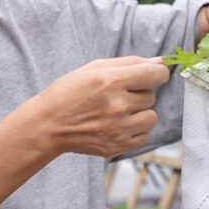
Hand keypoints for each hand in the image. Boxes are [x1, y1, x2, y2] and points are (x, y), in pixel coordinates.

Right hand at [25, 56, 170, 157]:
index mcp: (111, 81)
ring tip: (119, 111)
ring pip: (151, 117)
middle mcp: (117, 106)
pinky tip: (117, 125)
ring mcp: (118, 129)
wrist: (48, 124)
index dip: (158, 73)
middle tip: (118, 94)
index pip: (156, 75)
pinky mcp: (117, 146)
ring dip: (140, 113)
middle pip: (152, 96)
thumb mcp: (95, 68)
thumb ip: (130, 63)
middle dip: (139, 92)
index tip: (152, 75)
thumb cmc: (70, 92)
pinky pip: (144, 136)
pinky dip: (135, 130)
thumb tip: (160, 62)